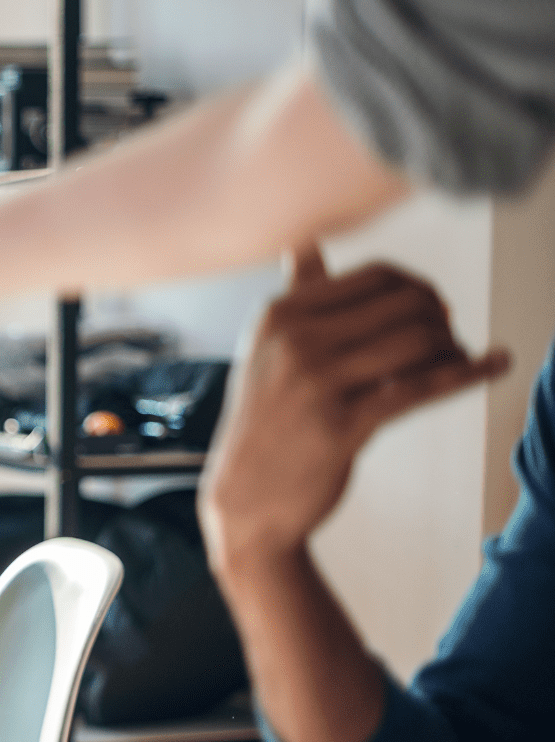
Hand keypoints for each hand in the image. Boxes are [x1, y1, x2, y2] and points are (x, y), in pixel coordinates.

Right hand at [201, 246, 508, 568]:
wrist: (244, 497)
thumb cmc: (266, 420)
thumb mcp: (265, 351)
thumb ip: (295, 296)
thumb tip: (303, 244)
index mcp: (279, 314)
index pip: (376, 276)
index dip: (418, 288)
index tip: (430, 311)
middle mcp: (293, 342)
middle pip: (404, 303)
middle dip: (440, 317)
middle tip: (445, 341)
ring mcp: (314, 384)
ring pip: (418, 341)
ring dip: (452, 349)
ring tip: (452, 363)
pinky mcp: (341, 427)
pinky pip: (422, 388)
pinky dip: (468, 374)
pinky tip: (497, 364)